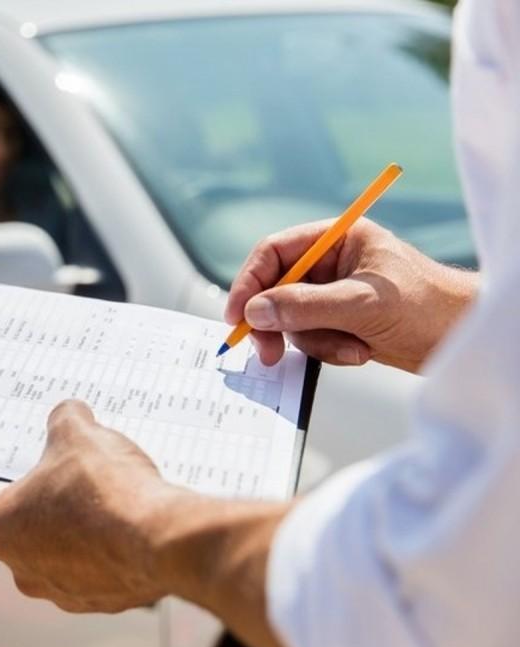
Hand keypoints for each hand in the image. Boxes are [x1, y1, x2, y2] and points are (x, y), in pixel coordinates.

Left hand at [0, 400, 297, 646]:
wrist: (161, 539)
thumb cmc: (105, 489)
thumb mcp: (77, 433)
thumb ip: (65, 419)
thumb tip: (70, 414)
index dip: (14, 470)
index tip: (33, 456)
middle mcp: (22, 570)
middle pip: (29, 524)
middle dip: (51, 497)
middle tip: (75, 470)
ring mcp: (63, 592)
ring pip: (65, 549)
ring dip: (81, 526)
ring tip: (109, 495)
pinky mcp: (102, 601)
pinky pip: (100, 567)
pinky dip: (110, 548)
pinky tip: (129, 522)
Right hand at [225, 219, 476, 372]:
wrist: (465, 339)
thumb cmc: (428, 307)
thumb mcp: (361, 304)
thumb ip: (304, 305)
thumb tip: (255, 311)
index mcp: (338, 239)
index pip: (275, 253)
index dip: (250, 282)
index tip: (238, 316)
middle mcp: (332, 263)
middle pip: (276, 289)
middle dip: (277, 322)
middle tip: (268, 352)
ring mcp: (335, 293)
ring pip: (292, 319)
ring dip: (315, 341)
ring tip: (351, 348)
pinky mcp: (341, 321)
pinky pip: (311, 337)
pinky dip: (329, 350)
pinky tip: (360, 351)